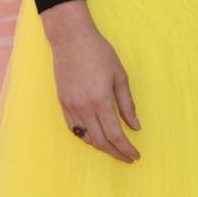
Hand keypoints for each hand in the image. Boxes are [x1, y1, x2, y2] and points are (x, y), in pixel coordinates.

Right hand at [42, 1, 141, 162]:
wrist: (71, 39)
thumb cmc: (99, 53)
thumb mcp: (120, 76)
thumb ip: (127, 104)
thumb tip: (135, 126)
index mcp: (101, 101)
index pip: (115, 134)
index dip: (126, 148)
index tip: (135, 155)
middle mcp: (83, 107)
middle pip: (100, 141)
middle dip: (116, 152)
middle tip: (128, 157)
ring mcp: (71, 106)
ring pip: (86, 138)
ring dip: (101, 147)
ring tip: (115, 149)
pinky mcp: (62, 103)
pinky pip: (74, 128)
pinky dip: (86, 137)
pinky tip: (95, 137)